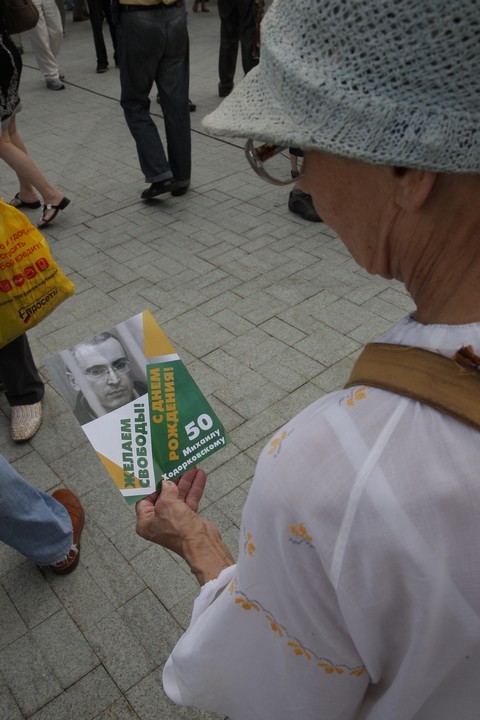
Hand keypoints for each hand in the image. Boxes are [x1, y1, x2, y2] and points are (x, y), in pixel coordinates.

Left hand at [135, 467, 233, 584]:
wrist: (201, 543)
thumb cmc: (179, 530)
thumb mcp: (167, 504)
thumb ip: (166, 490)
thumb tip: (167, 482)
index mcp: (146, 521)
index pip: (145, 498)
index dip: (151, 485)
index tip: (157, 472)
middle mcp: (158, 521)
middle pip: (163, 495)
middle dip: (172, 480)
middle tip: (176, 466)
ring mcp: (174, 520)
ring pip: (179, 496)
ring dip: (186, 481)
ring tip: (191, 467)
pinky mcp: (188, 518)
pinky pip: (189, 500)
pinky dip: (194, 488)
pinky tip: (199, 476)